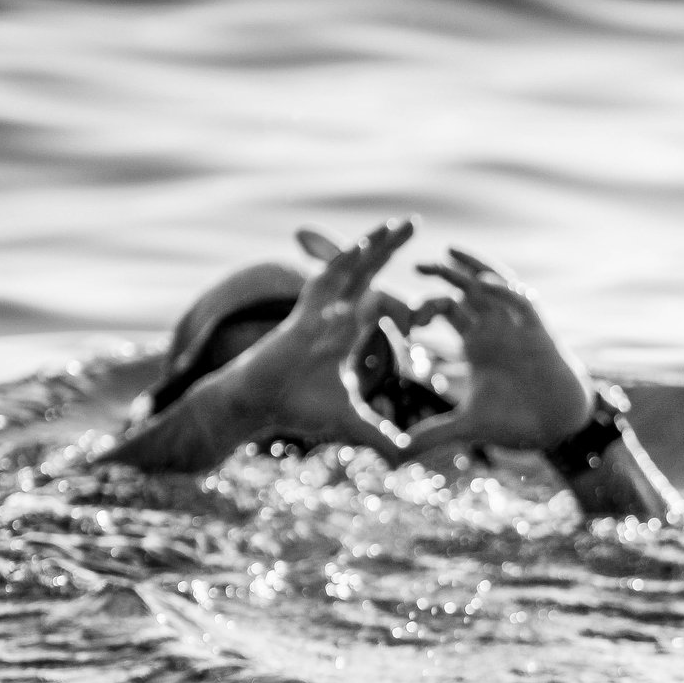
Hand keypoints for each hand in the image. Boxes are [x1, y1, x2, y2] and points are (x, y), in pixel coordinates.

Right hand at [230, 218, 417, 457]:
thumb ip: (380, 437)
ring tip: (399, 224)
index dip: (401, 286)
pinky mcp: (303, 313)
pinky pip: (326, 280)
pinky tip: (364, 244)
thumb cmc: (298, 408)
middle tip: (414, 224)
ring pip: (350, 268)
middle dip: (389, 249)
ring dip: (374, 245)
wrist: (259, 404)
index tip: (424, 273)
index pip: (380, 301)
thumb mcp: (351, 423)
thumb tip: (404, 458)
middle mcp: (335, 314)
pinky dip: (344, 262)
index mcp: (348, 332)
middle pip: (368, 273)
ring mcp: (319, 311)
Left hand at [398, 249, 592, 460]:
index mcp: (476, 343)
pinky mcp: (537, 329)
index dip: (424, 308)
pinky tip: (481, 280)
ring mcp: (515, 326)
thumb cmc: (517, 421)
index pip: (446, 311)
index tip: (406, 321)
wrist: (557, 424)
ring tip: (445, 253)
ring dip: (470, 270)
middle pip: (464, 290)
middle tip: (415, 267)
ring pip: (490, 285)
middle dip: (442, 276)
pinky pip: (519, 300)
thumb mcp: (467, 425)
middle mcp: (494, 328)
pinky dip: (501, 289)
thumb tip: (397, 454)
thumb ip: (433, 433)